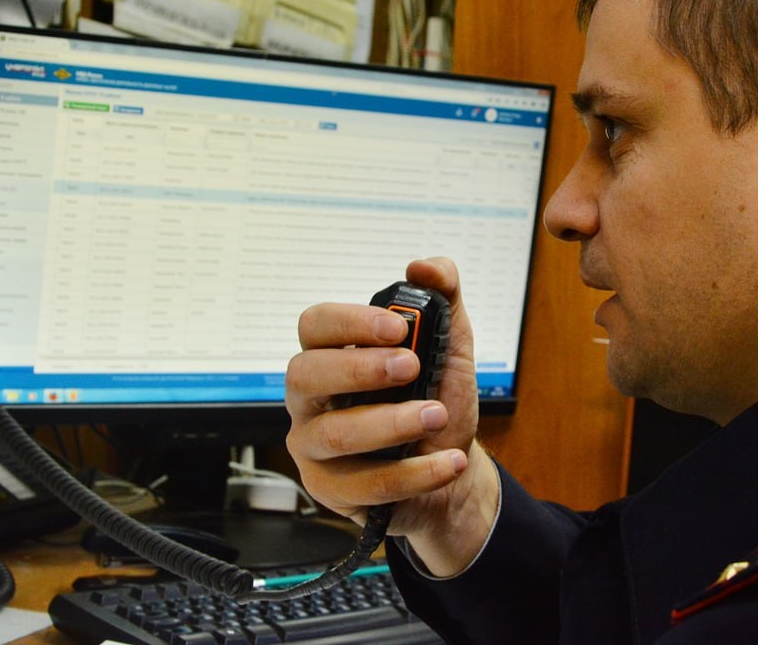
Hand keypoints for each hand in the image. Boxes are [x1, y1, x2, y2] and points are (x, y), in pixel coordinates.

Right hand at [285, 257, 498, 574]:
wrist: (451, 473)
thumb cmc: (435, 403)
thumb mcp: (448, 350)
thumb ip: (443, 299)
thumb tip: (426, 266)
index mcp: (331, 355)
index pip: (314, 325)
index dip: (350, 322)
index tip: (399, 327)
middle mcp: (312, 399)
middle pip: (305, 374)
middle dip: (360, 368)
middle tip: (411, 368)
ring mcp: (315, 446)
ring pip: (335, 434)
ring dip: (391, 423)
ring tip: (437, 415)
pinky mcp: (331, 491)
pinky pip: (364, 485)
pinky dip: (414, 473)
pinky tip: (449, 461)